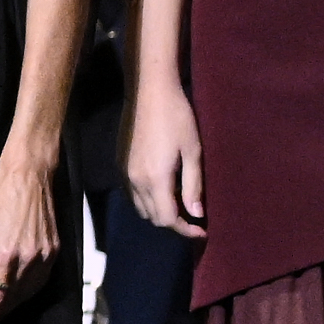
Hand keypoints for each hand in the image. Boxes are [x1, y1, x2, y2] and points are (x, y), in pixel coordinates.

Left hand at [0, 156, 61, 323]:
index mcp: (5, 255)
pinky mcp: (56, 250)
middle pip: (14, 299)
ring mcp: (45, 256)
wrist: (29, 175)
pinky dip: (30, 290)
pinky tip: (19, 292)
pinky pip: (42, 280)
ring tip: (0, 310)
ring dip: (15, 304)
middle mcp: (28, 260)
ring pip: (30, 292)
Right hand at [124, 76, 205, 239]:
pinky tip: (163, 190)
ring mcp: (125, 173)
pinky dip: (148, 201)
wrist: (150, 93)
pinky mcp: (121, 164)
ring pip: (141, 208)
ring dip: (160, 212)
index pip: (167, 219)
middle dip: (175, 223)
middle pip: (153, 217)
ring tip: (180, 204)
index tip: (203, 230)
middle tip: (195, 217)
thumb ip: (193, 186)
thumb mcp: (193, 152)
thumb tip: (197, 214)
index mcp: (155, 179)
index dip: (186, 230)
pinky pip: (133, 195)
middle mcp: (136, 181)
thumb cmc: (178, 118)